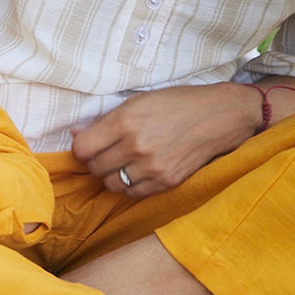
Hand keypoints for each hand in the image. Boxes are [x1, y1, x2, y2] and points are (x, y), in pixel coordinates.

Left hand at [70, 83, 257, 197]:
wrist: (219, 116)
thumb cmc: (177, 103)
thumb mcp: (138, 101)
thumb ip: (105, 120)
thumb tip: (76, 134)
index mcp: (126, 121)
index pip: (83, 148)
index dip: (81, 147)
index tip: (88, 144)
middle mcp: (137, 146)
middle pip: (95, 168)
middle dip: (96, 160)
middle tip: (108, 151)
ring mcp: (153, 168)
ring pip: (112, 184)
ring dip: (112, 175)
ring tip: (124, 161)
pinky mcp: (167, 182)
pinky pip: (133, 194)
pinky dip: (131, 185)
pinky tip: (140, 170)